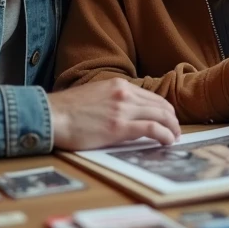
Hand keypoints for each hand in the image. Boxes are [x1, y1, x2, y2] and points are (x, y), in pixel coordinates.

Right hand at [48, 78, 180, 149]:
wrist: (52, 116)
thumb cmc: (68, 110)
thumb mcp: (95, 95)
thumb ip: (113, 100)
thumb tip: (126, 113)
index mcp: (118, 85)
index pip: (151, 96)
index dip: (163, 109)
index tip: (167, 119)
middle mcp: (124, 94)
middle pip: (160, 105)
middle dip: (172, 119)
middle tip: (176, 130)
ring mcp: (123, 110)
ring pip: (160, 116)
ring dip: (172, 128)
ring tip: (175, 137)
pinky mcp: (119, 127)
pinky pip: (152, 129)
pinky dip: (165, 135)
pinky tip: (168, 141)